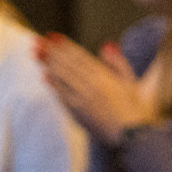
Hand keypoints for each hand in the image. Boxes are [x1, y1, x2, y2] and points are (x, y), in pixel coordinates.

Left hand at [36, 35, 157, 144]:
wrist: (132, 135)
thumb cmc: (135, 108)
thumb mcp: (131, 81)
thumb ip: (118, 63)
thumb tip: (106, 45)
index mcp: (105, 76)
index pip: (80, 56)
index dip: (65, 45)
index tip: (53, 36)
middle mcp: (91, 85)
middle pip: (67, 64)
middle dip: (51, 51)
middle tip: (36, 41)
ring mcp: (83, 99)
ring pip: (62, 77)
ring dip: (48, 64)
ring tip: (36, 53)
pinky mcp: (77, 113)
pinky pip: (62, 95)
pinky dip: (53, 84)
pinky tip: (45, 76)